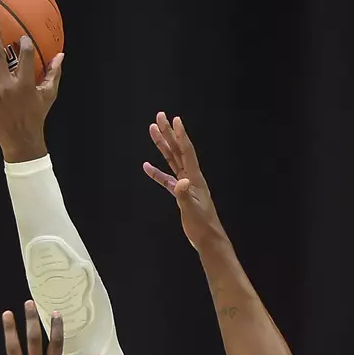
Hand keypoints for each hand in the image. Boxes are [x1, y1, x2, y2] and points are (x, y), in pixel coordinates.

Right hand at [142, 112, 226, 250]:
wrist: (206, 237)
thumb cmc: (201, 224)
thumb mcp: (192, 210)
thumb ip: (184, 195)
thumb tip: (179, 182)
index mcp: (194, 177)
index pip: (186, 151)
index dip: (180, 135)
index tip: (175, 119)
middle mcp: (190, 176)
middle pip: (177, 150)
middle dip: (168, 133)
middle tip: (160, 117)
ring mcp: (184, 184)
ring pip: (171, 160)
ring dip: (162, 146)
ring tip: (153, 131)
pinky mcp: (179, 193)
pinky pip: (165, 178)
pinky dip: (156, 172)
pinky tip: (147, 166)